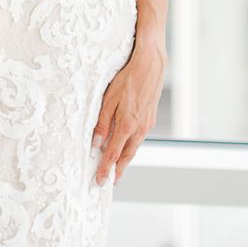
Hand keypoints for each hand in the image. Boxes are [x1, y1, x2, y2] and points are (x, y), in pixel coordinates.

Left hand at [93, 38, 164, 187]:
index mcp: (127, 125)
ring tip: (119, 168)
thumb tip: (96, 143)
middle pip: (127, 155)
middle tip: (111, 181)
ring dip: (126, 160)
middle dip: (118, 170)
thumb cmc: (127, 79)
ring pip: (135, 147)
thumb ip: (102, 123)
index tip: (100, 180)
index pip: (113, 154)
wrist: (150, 65)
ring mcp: (147, 124)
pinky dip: (133, 146)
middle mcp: (139, 128)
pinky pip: (140, 137)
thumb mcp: (108, 99)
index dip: (105, 168)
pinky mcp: (151, 117)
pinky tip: (128, 146)